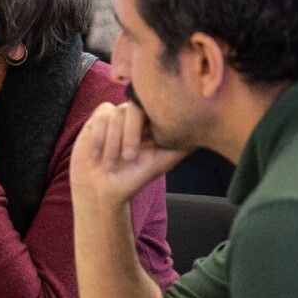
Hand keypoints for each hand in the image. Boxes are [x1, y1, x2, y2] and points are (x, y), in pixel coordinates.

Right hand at [70, 101, 187, 210]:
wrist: (102, 188)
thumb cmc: (132, 178)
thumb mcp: (159, 165)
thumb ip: (178, 149)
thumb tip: (200, 136)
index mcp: (153, 124)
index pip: (156, 109)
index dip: (151, 124)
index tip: (146, 148)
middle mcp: (137, 116)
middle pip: (135, 108)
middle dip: (131, 135)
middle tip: (129, 158)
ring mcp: (117, 115)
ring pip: (116, 115)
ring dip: (113, 142)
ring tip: (111, 164)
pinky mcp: (99, 118)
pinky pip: (100, 117)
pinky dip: (99, 138)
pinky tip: (97, 155)